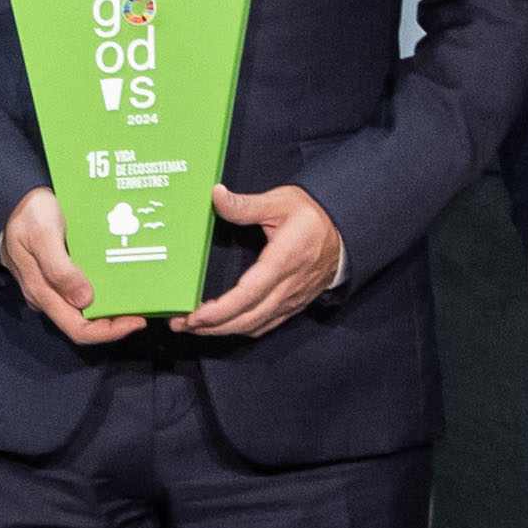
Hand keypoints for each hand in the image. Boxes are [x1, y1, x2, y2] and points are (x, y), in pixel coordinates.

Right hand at [0, 189, 143, 344]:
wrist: (13, 196)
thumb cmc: (28, 213)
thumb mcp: (43, 235)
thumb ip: (60, 269)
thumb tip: (85, 300)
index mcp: (42, 292)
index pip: (78, 329)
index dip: (108, 332)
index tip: (136, 320)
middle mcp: (48, 296)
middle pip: (84, 323)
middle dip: (114, 321)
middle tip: (142, 308)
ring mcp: (52, 286)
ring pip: (84, 308)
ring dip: (110, 304)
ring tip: (135, 293)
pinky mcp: (58, 274)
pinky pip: (82, 290)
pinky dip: (103, 289)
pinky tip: (118, 278)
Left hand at [174, 183, 344, 340]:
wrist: (346, 230)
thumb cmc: (313, 215)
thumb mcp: (280, 202)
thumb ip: (246, 205)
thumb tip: (217, 196)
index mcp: (283, 261)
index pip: (248, 294)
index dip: (220, 311)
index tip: (194, 315)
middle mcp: (288, 286)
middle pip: (247, 318)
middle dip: (211, 327)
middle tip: (181, 324)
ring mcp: (292, 299)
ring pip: (255, 325)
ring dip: (223, 330)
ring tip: (195, 326)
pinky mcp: (294, 304)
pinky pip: (266, 325)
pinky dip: (242, 329)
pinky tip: (224, 326)